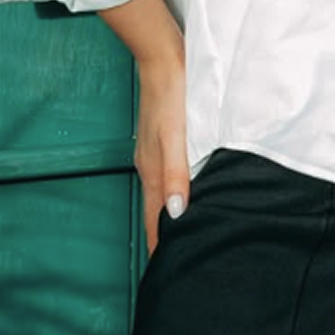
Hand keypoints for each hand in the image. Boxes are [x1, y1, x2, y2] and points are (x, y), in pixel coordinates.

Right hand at [134, 56, 188, 254]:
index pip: (155, 221)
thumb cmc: (172, 95)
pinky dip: (172, 196)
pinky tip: (183, 195)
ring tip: (179, 240)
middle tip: (175, 266)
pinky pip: (166, 178)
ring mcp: (154, 153)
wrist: (163, 58)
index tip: (166, 275)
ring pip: (161, 196)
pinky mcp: (162, 141)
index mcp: (153, 171)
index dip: (159, 248)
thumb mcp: (176, 137)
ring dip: (167, 219)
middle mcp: (151, 166)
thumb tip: (174, 214)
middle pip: (156, 212)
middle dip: (163, 240)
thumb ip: (175, 175)